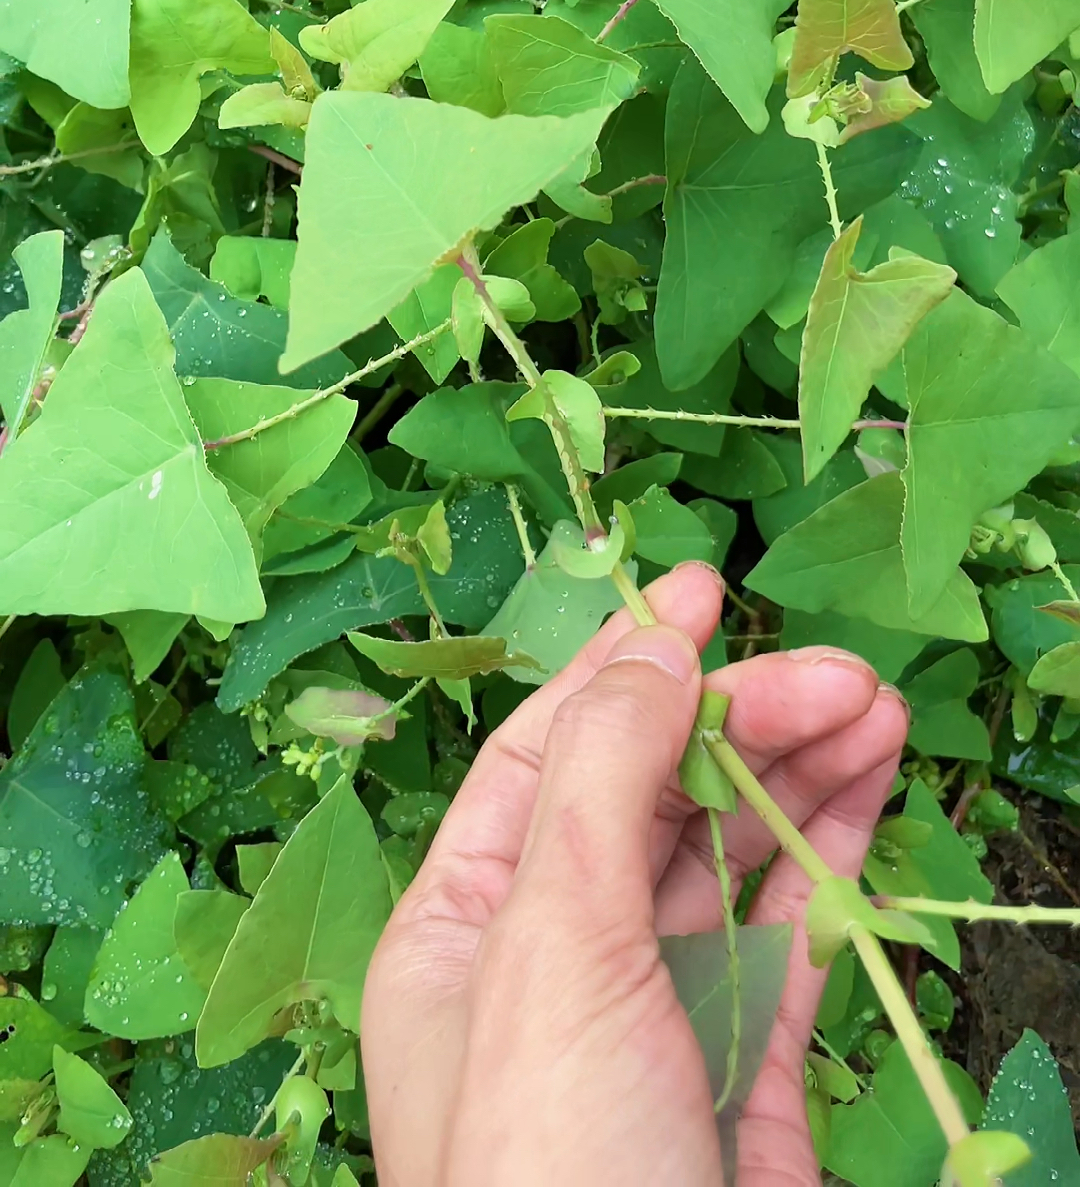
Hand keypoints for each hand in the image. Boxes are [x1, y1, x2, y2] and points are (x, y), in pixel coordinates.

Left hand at [361, 561, 907, 1186]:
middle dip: (739, 718)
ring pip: (731, 851)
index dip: (624, 665)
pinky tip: (872, 783)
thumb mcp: (552, 950)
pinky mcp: (744, 1060)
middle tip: (839, 674)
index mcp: (464, 927)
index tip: (705, 587)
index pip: (544, 756)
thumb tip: (650, 641)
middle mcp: (552, 956)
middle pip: (650, 792)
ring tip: (878, 708)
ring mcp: (655, 1007)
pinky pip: (788, 926)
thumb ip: (600, 782)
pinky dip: (831, 850)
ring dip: (799, 769)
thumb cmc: (556, 1167)